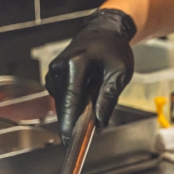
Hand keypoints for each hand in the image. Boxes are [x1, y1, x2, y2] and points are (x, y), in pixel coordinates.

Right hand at [45, 9, 136, 144]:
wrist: (103, 31)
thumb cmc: (113, 49)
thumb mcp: (120, 73)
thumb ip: (109, 97)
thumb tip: (100, 122)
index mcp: (74, 65)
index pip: (71, 102)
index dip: (70, 125)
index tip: (70, 142)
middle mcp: (58, 69)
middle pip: (65, 107)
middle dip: (78, 118)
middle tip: (96, 119)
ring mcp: (53, 73)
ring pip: (64, 105)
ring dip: (78, 109)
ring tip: (95, 91)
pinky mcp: (53, 78)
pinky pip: (63, 99)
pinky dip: (75, 102)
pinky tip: (87, 90)